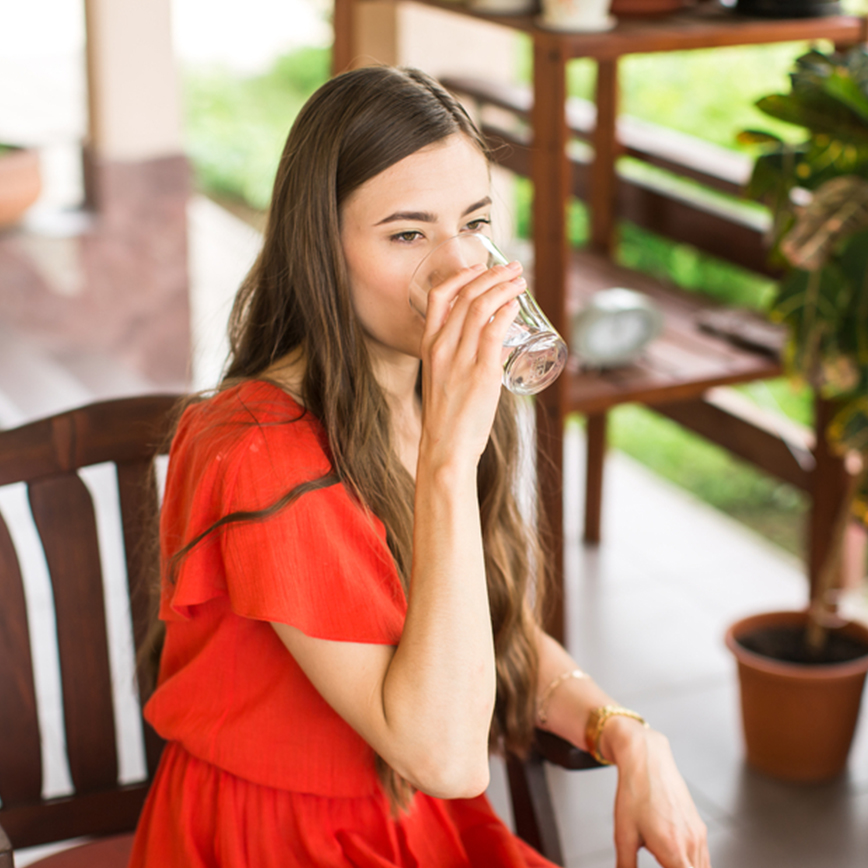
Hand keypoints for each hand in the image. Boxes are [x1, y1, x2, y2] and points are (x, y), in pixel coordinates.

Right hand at [419, 261, 524, 466]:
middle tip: (513, 268)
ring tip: (521, 281)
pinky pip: (493, 332)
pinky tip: (516, 304)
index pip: (438, 296)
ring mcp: (460, 358)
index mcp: (428, 346)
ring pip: (481, 307)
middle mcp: (441, 346)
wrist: (445, 447)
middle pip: (466, 295)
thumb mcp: (446, 379)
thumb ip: (467, 358)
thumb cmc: (448, 418)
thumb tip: (501, 346)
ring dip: (504, 287)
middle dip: (493, 274)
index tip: (480, 266)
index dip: (461, 274)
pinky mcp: (480, 373)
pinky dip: (506, 312)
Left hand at [605, 720, 709, 867]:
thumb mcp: (623, 833)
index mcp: (673, 849)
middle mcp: (691, 844)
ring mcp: (698, 835)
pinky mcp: (699, 827)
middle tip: (662, 864)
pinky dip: (693, 867)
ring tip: (667, 862)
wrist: (647, 759)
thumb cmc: (634, 792)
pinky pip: (703, 858)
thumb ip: (626, 865)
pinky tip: (676, 863)